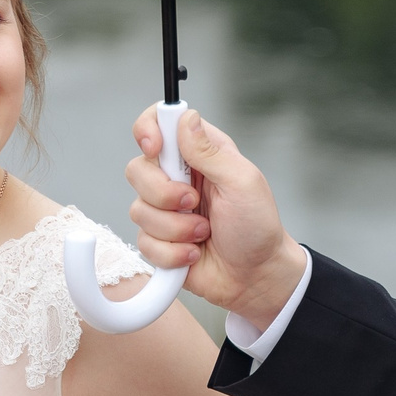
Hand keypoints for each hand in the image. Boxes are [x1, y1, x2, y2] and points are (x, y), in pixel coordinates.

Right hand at [126, 107, 305, 327]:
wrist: (256, 277)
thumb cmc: (257, 227)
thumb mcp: (242, 182)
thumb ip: (210, 151)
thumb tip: (185, 118)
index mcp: (198, 154)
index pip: (158, 123)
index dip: (147, 130)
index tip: (155, 148)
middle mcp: (176, 178)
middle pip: (137, 169)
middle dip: (164, 194)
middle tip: (195, 203)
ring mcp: (165, 210)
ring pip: (138, 210)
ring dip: (176, 229)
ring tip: (204, 233)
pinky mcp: (159, 241)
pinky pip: (144, 243)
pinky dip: (173, 253)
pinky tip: (195, 253)